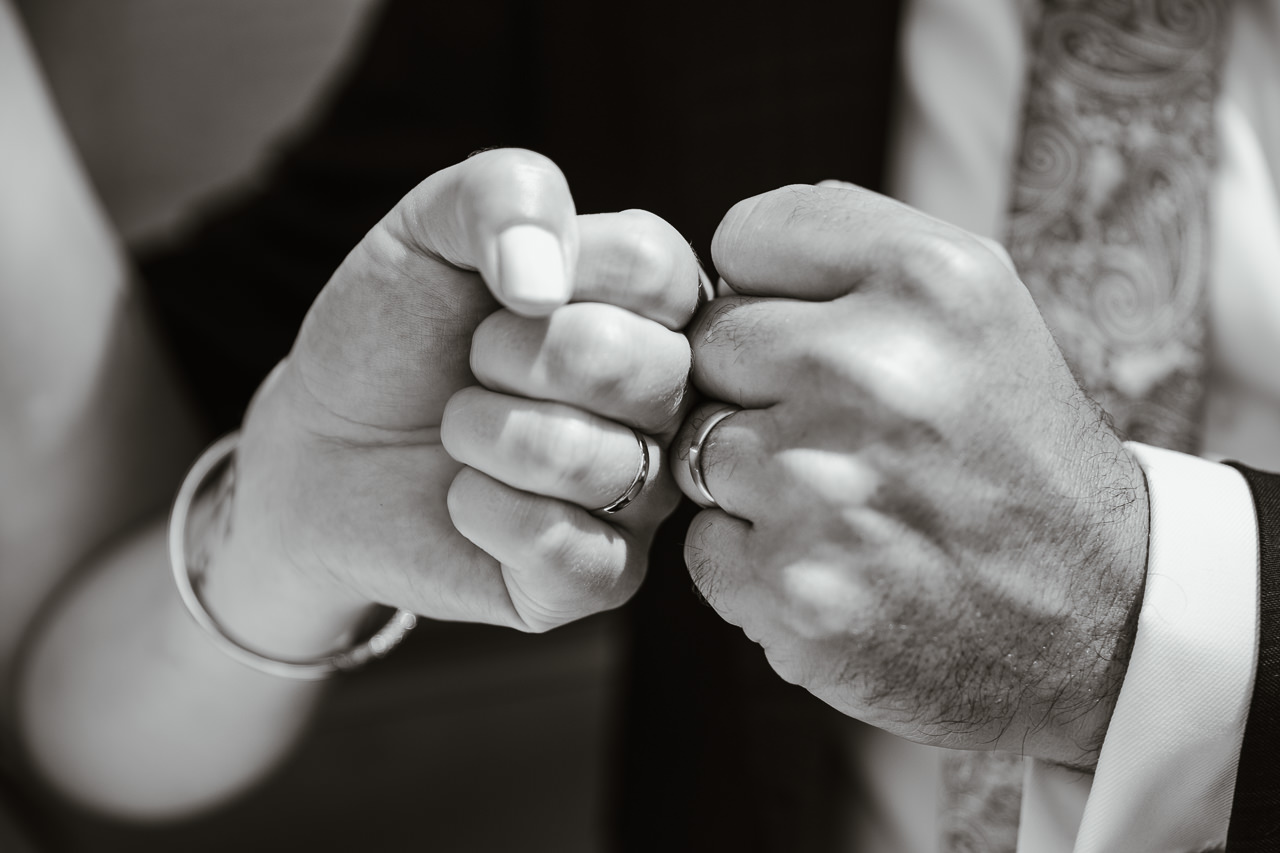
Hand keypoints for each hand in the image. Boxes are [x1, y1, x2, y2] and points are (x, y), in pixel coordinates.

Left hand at [204, 149, 697, 652]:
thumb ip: (503, 194)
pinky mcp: (600, 577)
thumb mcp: (429, 227)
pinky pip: (573, 553)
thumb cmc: (395, 329)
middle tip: (473, 365)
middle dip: (513, 358)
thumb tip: (545, 284)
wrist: (323, 441)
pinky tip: (465, 498)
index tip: (499, 292)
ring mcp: (644, 492)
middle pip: (642, 366)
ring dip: (487, 437)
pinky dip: (485, 514)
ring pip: (602, 464)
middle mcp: (671, 400)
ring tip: (461, 432)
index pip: (657, 270)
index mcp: (657, 304)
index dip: (548, 274)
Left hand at [673, 184, 1148, 766]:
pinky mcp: (796, 590)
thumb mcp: (972, 301)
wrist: (1093, 612)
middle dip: (755, 387)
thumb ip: (842, 247)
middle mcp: (870, 372)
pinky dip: (752, 561)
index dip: (771, 293)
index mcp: (926, 278)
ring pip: (697, 449)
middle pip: (708, 345)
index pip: (743, 238)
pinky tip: (836, 565)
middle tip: (846, 432)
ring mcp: (827, 489)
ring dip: (752, 481)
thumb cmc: (1005, 443)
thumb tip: (709, 269)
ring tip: (849, 502)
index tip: (824, 335)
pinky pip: (704, 544)